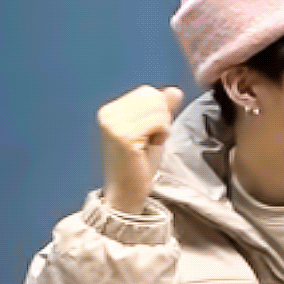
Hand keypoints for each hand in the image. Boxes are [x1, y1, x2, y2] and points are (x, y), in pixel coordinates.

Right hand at [98, 85, 182, 213]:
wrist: (126, 193)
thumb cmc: (138, 164)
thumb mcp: (152, 131)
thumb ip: (161, 109)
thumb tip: (175, 91)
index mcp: (110, 110)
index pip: (147, 92)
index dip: (158, 111)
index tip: (150, 133)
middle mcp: (108, 113)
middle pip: (152, 96)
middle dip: (161, 117)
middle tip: (151, 139)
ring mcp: (114, 124)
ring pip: (157, 108)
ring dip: (162, 127)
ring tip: (150, 143)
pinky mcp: (124, 136)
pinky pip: (157, 121)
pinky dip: (161, 134)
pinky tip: (150, 146)